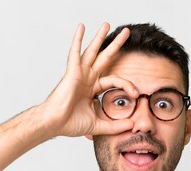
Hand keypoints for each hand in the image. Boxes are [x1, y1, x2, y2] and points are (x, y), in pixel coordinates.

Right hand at [40, 22, 138, 137]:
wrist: (55, 124)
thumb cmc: (70, 124)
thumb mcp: (98, 125)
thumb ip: (115, 125)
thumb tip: (132, 125)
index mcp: (92, 89)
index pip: (114, 80)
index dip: (127, 85)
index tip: (136, 95)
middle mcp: (87, 79)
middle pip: (104, 58)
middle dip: (116, 45)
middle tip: (127, 33)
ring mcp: (79, 74)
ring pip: (92, 51)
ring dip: (100, 38)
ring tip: (107, 24)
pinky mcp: (72, 72)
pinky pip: (75, 53)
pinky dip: (77, 39)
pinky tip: (81, 27)